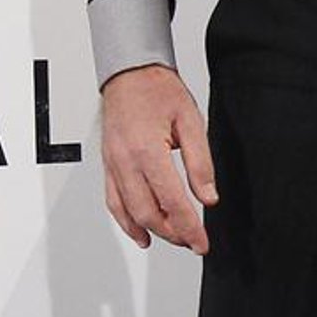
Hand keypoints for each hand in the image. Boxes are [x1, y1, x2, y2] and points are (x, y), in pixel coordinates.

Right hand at [98, 66, 217, 254]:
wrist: (130, 73)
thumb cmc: (158, 91)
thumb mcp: (191, 122)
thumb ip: (200, 163)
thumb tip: (208, 197)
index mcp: (148, 150)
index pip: (172, 201)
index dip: (189, 227)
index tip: (202, 243)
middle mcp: (125, 161)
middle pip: (148, 213)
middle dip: (173, 234)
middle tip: (192, 242)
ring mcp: (113, 164)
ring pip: (129, 212)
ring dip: (152, 231)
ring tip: (174, 239)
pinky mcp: (108, 165)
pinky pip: (113, 201)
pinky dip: (126, 222)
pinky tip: (141, 233)